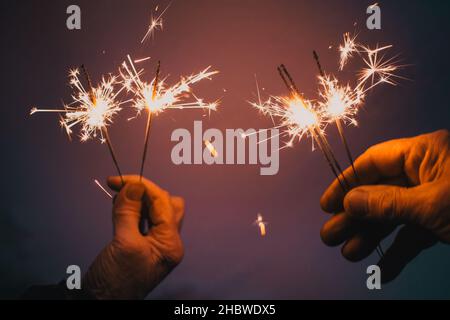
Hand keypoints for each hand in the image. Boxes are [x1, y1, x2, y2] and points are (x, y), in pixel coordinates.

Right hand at [82, 176, 184, 298]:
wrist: (99, 304)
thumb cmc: (115, 281)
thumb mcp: (123, 243)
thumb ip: (129, 212)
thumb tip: (134, 184)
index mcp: (170, 244)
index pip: (163, 204)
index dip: (143, 187)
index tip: (120, 179)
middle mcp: (168, 243)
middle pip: (166, 205)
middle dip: (145, 192)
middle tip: (120, 186)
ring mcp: (155, 244)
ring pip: (155, 211)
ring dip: (139, 199)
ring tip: (118, 195)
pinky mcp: (142, 245)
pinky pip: (143, 220)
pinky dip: (133, 209)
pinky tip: (120, 206)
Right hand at [320, 130, 449, 282]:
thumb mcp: (432, 204)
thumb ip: (387, 202)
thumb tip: (349, 200)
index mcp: (426, 153)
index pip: (375, 162)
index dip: (347, 182)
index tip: (326, 204)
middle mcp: (429, 173)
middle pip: (380, 192)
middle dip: (355, 216)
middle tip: (330, 237)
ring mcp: (438, 198)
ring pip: (396, 215)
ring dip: (373, 236)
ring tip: (350, 254)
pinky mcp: (447, 222)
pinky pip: (417, 235)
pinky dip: (401, 252)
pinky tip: (385, 270)